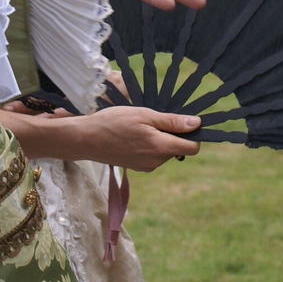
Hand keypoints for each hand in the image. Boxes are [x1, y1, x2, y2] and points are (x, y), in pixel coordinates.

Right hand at [72, 107, 200, 171]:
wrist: (86, 139)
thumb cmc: (114, 122)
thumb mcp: (144, 114)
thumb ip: (172, 121)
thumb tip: (196, 124)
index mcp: (160, 147)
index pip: (193, 148)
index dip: (193, 134)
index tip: (184, 121)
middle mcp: (156, 161)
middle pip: (178, 148)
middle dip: (173, 134)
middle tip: (154, 118)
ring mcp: (146, 166)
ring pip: (165, 151)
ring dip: (160, 139)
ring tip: (140, 126)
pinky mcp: (137, 167)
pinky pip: (153, 155)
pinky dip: (149, 145)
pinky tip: (134, 135)